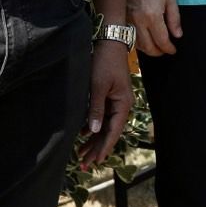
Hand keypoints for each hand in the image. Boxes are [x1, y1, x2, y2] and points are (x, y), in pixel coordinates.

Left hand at [79, 42, 134, 166]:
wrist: (110, 42)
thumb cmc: (105, 62)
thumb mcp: (98, 86)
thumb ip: (96, 109)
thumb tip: (95, 131)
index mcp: (123, 104)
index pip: (113, 131)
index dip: (104, 147)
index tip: (96, 161)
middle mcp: (121, 105)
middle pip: (109, 131)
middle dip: (97, 148)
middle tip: (84, 164)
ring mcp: (115, 101)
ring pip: (104, 125)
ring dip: (94, 139)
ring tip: (81, 154)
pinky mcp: (109, 96)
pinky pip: (101, 116)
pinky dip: (92, 126)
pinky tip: (83, 134)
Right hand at [127, 0, 181, 56]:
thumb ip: (174, 18)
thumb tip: (177, 35)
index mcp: (152, 16)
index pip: (161, 41)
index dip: (169, 49)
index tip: (173, 50)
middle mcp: (138, 20)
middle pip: (148, 47)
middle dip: (158, 52)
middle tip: (165, 50)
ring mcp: (127, 19)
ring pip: (136, 44)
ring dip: (147, 49)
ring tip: (156, 46)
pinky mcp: (121, 15)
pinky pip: (128, 35)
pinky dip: (137, 41)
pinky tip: (144, 38)